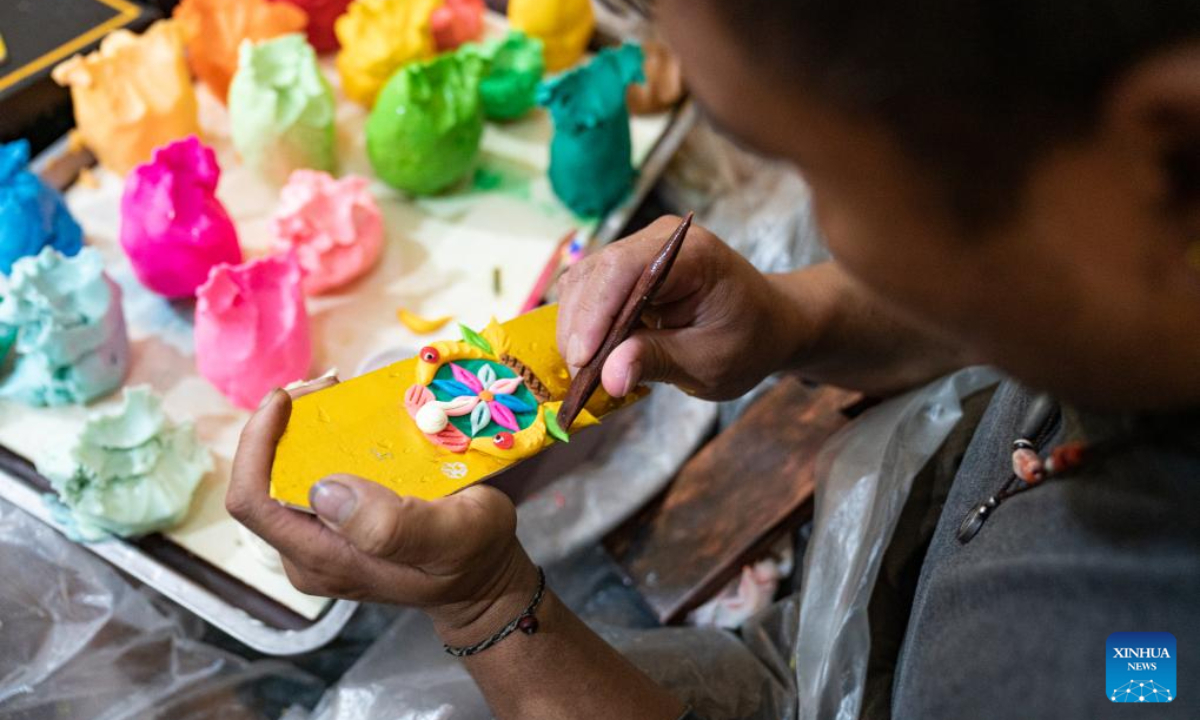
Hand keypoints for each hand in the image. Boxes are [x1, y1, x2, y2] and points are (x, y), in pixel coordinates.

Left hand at [226, 379, 539, 642]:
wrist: (481, 577)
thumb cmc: (473, 555)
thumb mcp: (454, 536)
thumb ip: (394, 526)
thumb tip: (323, 491)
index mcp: (326, 558)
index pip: (254, 501)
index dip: (256, 444)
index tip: (286, 399)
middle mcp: (309, 553)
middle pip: (264, 480)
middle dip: (283, 424)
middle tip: (328, 385)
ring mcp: (318, 541)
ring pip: (283, 475)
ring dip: (302, 428)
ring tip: (338, 393)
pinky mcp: (332, 528)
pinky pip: (307, 477)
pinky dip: (321, 440)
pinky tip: (349, 419)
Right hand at [556, 215, 801, 400]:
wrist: (768, 325)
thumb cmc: (747, 341)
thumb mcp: (708, 362)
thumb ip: (658, 361)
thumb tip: (609, 378)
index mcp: (692, 254)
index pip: (625, 268)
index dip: (595, 313)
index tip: (583, 359)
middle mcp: (661, 239)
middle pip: (597, 273)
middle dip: (580, 327)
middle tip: (580, 378)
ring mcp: (642, 249)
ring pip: (585, 281)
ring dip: (577, 327)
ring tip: (586, 371)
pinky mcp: (629, 267)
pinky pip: (592, 290)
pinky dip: (585, 324)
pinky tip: (593, 355)